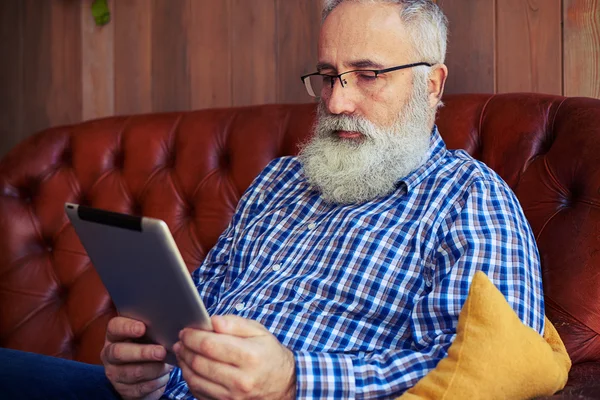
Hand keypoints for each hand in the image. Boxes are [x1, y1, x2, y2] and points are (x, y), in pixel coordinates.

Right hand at [101, 316, 172, 399]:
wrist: (144, 373)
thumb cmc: (148, 345)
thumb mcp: (148, 335)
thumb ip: (152, 329)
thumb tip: (168, 328)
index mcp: (114, 335)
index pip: (114, 327)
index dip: (127, 327)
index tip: (142, 328)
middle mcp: (110, 354)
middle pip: (119, 352)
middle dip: (142, 352)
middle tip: (161, 352)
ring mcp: (115, 373)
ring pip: (133, 373)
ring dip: (154, 369)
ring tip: (167, 365)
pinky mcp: (124, 390)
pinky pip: (140, 388)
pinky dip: (156, 382)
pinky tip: (164, 376)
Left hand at [174, 315, 295, 399]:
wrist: (284, 385)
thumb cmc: (270, 355)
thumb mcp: (260, 332)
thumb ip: (235, 323)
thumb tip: (213, 321)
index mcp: (250, 356)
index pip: (210, 345)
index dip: (193, 336)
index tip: (186, 330)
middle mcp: (241, 379)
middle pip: (199, 363)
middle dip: (185, 349)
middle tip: (181, 340)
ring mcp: (232, 397)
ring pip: (195, 379)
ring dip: (184, 364)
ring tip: (183, 352)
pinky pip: (199, 392)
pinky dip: (191, 379)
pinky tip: (192, 368)